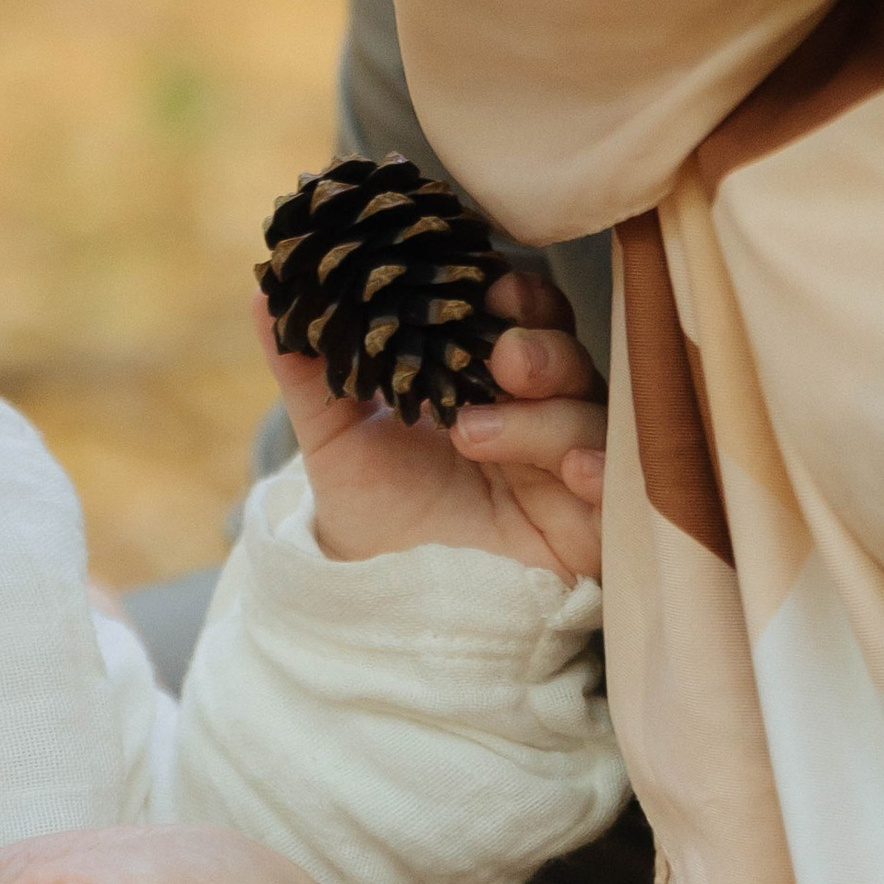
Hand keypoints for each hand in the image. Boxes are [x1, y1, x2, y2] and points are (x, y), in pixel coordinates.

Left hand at [267, 265, 604, 577]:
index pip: (519, 310)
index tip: (483, 283)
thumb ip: (307, 367)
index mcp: (486, 374)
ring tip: (474, 433)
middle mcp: (539, 410)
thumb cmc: (374, 508)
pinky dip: (602, 471)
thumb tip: (264, 295)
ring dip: (543, 414)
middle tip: (499, 356)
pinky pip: (618, 492)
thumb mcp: (334, 435)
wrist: (381, 600)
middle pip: (565, 353)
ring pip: (590, 414)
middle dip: (536, 344)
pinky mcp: (589, 526)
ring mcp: (568, 467)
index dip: (509, 290)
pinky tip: (575, 472)